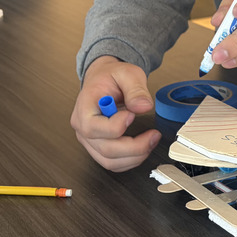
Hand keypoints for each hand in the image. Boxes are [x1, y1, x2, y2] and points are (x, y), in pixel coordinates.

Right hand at [70, 56, 160, 171]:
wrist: (103, 80)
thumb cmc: (111, 77)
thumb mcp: (127, 73)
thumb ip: (136, 89)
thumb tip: (144, 106)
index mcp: (84, 108)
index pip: (93, 127)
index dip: (116, 126)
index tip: (132, 115)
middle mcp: (82, 127)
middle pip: (105, 149)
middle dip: (134, 146)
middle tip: (153, 135)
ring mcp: (89, 140)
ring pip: (109, 161)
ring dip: (135, 156)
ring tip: (151, 141)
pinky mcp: (98, 148)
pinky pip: (113, 163)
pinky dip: (130, 160)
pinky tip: (143, 148)